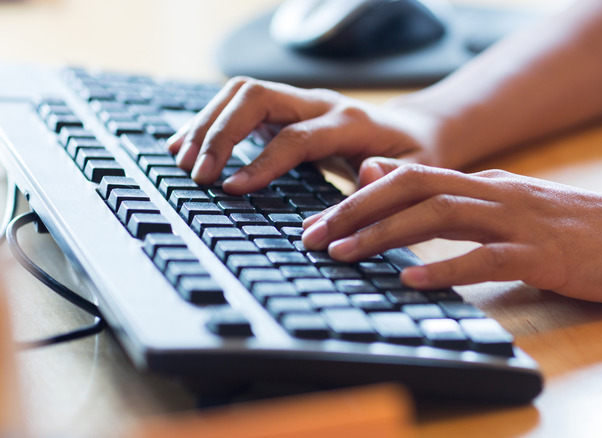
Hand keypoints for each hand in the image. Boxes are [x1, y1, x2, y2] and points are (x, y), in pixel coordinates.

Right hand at [167, 76, 441, 192]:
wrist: (415, 133)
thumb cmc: (415, 159)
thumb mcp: (417, 175)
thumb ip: (392, 179)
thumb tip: (366, 176)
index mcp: (352, 122)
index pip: (297, 136)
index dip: (263, 162)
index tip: (231, 188)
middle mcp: (321, 103)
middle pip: (258, 97)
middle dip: (221, 132)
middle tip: (198, 174)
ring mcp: (300, 102)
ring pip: (243, 94)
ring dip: (208, 124)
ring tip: (182, 161)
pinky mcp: (285, 110)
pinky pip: (240, 105)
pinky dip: (210, 122)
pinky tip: (187, 146)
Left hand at [302, 164, 601, 303]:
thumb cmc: (583, 229)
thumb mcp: (514, 206)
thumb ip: (462, 199)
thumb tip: (407, 189)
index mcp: (487, 185)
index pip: (409, 180)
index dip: (358, 198)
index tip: (318, 221)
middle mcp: (497, 194)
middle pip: (412, 190)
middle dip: (355, 212)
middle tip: (311, 236)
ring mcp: (521, 221)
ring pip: (439, 217)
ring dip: (384, 235)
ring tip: (343, 253)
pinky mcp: (545, 254)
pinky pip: (486, 258)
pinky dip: (445, 268)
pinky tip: (413, 281)